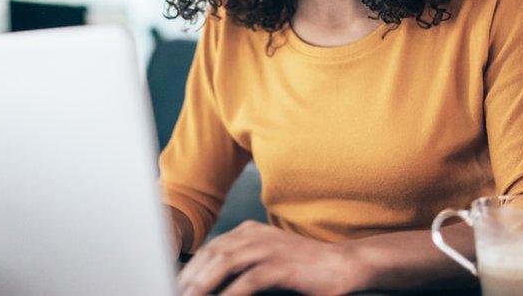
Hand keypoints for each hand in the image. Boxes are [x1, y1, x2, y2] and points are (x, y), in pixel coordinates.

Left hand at [177, 220, 360, 294]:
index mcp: (250, 233)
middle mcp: (255, 235)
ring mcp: (269, 247)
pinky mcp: (282, 265)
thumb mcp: (267, 264)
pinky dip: (230, 294)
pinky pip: (249, 280)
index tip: (178, 286)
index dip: (190, 269)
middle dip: (191, 278)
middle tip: (178, 294)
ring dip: (204, 285)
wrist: (344, 266)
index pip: (211, 249)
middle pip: (212, 254)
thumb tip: (212, 288)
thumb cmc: (304, 270)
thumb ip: (240, 272)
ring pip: (225, 263)